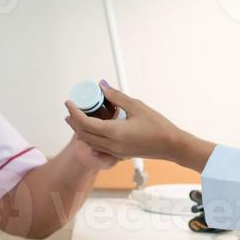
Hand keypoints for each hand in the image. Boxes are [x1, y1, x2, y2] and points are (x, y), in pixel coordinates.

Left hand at [63, 82, 196, 165]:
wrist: (170, 146)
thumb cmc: (157, 126)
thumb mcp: (137, 106)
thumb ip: (117, 97)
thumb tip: (101, 86)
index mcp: (114, 132)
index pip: (85, 123)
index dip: (74, 112)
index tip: (69, 102)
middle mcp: (111, 144)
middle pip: (83, 134)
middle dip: (73, 121)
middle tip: (70, 108)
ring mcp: (115, 151)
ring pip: (89, 141)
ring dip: (79, 130)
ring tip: (75, 118)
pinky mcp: (119, 153)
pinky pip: (98, 145)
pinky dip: (89, 136)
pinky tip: (91, 128)